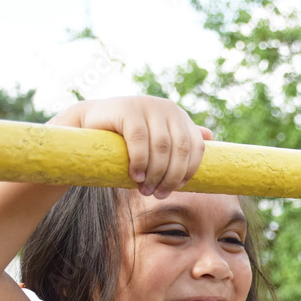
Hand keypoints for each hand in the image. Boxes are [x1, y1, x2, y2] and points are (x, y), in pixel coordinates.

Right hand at [49, 96, 213, 198]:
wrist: (91, 122)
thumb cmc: (127, 137)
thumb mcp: (157, 137)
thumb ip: (181, 137)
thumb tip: (210, 136)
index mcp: (179, 116)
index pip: (196, 147)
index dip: (189, 171)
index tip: (176, 189)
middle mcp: (168, 108)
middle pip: (180, 149)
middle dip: (171, 176)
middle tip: (159, 195)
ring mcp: (148, 105)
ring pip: (161, 147)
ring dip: (155, 173)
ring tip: (145, 190)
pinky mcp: (128, 109)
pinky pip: (139, 140)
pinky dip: (139, 162)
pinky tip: (134, 177)